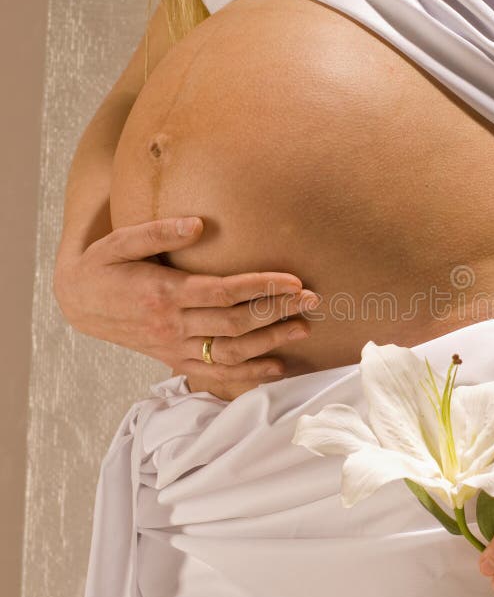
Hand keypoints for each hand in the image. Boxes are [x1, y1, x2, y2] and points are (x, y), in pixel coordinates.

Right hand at [54, 216, 319, 394]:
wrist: (77, 303)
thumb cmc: (103, 266)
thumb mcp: (120, 242)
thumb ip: (158, 232)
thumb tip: (198, 223)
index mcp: (164, 294)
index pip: (223, 293)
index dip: (261, 287)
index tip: (293, 280)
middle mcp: (173, 326)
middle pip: (236, 323)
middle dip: (277, 311)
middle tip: (313, 300)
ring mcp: (174, 347)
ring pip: (231, 352)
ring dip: (270, 342)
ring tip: (303, 328)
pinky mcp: (174, 359)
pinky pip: (215, 373)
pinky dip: (247, 373)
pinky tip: (276, 366)